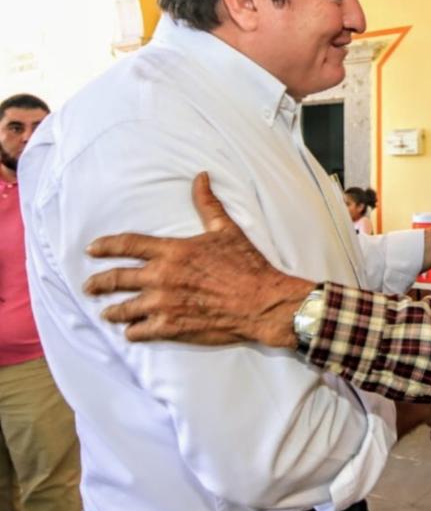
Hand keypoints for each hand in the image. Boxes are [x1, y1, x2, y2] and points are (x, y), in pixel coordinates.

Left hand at [83, 172, 313, 345]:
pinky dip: (132, 332)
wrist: (260, 301)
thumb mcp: (226, 230)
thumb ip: (208, 204)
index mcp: (173, 251)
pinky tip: (131, 332)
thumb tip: (201, 177)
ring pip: (124, 309)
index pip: (128, 244)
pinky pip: (140, 332)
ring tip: (107, 313)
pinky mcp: (171, 328)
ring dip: (112, 312)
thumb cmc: (246, 265)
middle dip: (98, 283)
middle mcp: (162, 277)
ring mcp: (164, 304)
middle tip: (90, 287)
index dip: (105, 246)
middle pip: (117, 279)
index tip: (92, 249)